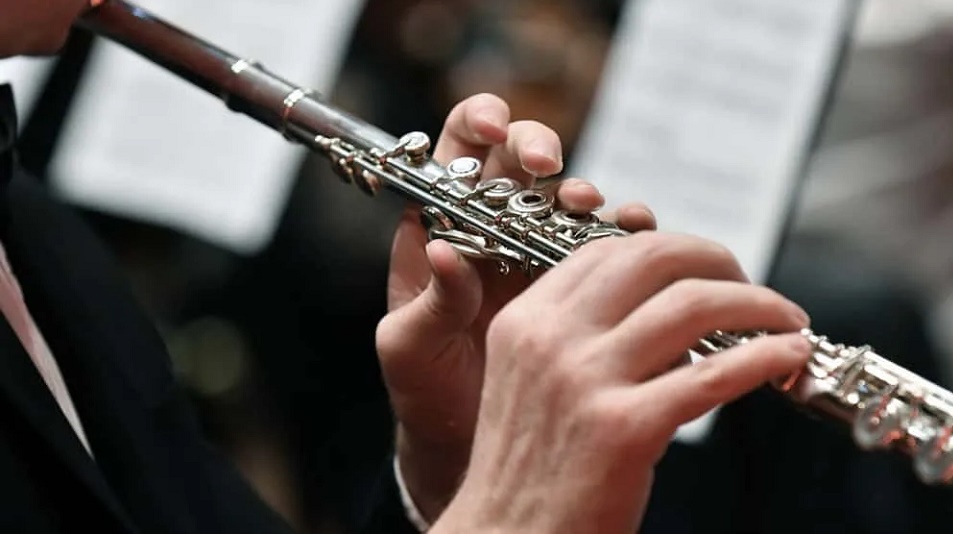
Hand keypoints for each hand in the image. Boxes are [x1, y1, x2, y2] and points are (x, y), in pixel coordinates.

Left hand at [376, 93, 655, 518]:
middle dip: (537, 147)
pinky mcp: (578, 284)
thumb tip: (443, 251)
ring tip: (591, 209)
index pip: (458, 150)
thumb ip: (428, 303)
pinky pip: (606, 246)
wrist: (468, 441)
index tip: (496, 130)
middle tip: (546, 167)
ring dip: (583, 194)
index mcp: (441, 227)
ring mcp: (538, 252)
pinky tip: (633, 234)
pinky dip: (623, 234)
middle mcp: (492, 228)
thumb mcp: (410, 349)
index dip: (480, 123)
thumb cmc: (425, 390)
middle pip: (520, 158)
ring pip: (568, 199)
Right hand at [434, 232, 811, 532]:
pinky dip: (764, 356)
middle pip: (654, 259)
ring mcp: (585, 381)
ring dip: (757, 303)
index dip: (673, 249)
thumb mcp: (532, 380)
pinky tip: (787, 356)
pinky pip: (713, 374)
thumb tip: (665, 304)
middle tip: (752, 286)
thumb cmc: (530, 469)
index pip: (610, 249)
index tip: (707, 269)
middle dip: (720, 260)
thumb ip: (580, 334)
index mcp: (525, 320)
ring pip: (692, 305)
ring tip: (785, 318)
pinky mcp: (624, 429)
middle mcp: (551, 339)